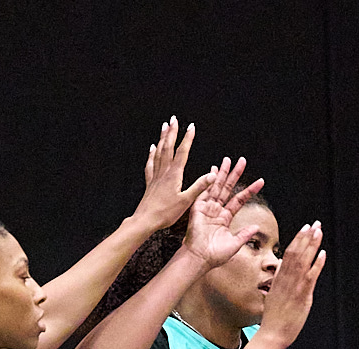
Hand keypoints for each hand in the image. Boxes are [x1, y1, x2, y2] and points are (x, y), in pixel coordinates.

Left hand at [132, 117, 209, 233]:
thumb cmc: (166, 213)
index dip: (187, 138)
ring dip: (163, 138)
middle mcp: (164, 172)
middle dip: (172, 132)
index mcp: (174, 175)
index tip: (191, 126)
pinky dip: (152, 153)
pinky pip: (151, 163)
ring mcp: (156, 175)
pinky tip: (153, 148)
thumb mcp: (186, 201)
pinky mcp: (150, 181)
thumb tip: (212, 175)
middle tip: (174, 119)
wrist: (146, 219)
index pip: (182, 152)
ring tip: (164, 127)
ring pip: (159, 152)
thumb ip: (199, 187)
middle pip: (168, 147)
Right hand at [180, 157, 266, 267]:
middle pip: (228, 188)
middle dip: (234, 174)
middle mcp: (216, 210)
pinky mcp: (198, 208)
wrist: (200, 259)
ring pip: (217, 187)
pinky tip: (213, 170)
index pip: (239, 200)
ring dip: (223, 173)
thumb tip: (256, 226)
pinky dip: (209, 181)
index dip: (250, 190)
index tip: (260, 181)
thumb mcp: (235, 244)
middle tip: (242, 160)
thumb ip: (244, 234)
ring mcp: (207, 208)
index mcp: (225, 218)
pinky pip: (204, 192)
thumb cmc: (215, 255)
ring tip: (228, 160)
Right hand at [257, 222, 326, 346]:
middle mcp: (286, 279)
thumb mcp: (273, 295)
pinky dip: (317, 264)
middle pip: (296, 252)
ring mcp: (294, 286)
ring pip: (303, 260)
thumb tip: (281, 271)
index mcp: (279, 278)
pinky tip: (323, 254)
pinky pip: (311, 276)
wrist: (272, 334)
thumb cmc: (273, 319)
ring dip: (312, 245)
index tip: (305, 228)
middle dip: (306, 236)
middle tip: (315, 223)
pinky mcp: (302, 296)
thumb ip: (279, 282)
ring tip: (318, 231)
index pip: (289, 253)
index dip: (298, 239)